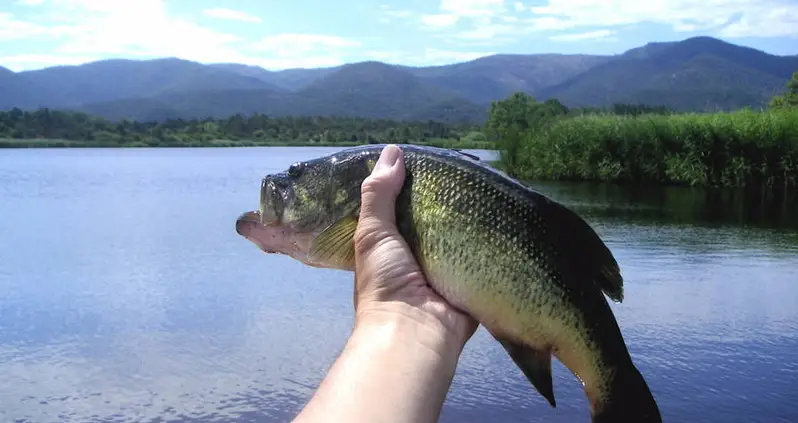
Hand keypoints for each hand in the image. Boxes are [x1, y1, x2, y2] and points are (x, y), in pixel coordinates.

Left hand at [352, 144, 477, 349]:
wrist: (415, 332)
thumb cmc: (385, 281)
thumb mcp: (372, 232)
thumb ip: (378, 193)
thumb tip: (393, 152)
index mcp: (391, 243)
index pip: (403, 206)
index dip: (412, 184)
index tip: (429, 158)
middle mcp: (418, 252)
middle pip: (434, 216)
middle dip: (446, 196)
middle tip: (467, 166)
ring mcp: (446, 265)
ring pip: (459, 230)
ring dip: (470, 213)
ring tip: (489, 179)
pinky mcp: (471, 276)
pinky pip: (482, 250)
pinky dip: (489, 235)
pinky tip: (503, 208)